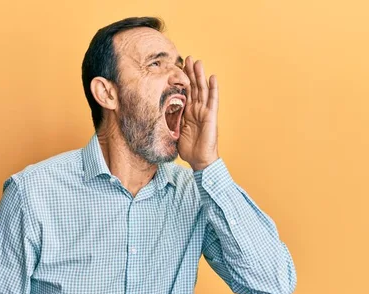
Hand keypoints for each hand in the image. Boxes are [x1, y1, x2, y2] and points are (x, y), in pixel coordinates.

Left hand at [178, 56, 218, 170]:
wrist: (199, 160)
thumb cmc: (188, 149)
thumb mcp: (174, 131)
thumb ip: (169, 121)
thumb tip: (154, 114)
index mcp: (187, 112)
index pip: (184, 92)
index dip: (182, 80)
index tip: (176, 67)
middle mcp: (197, 109)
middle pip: (194, 87)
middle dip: (190, 73)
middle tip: (187, 58)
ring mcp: (204, 112)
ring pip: (202, 90)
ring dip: (200, 76)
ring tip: (197, 62)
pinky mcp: (211, 116)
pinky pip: (213, 100)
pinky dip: (213, 89)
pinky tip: (213, 77)